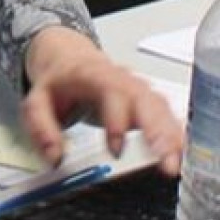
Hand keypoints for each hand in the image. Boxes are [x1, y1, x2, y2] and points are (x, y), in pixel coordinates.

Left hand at [20, 26, 183, 175]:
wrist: (67, 56)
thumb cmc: (58, 79)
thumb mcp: (36, 99)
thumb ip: (41, 127)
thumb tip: (54, 156)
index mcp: (94, 74)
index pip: (112, 91)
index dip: (117, 119)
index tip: (117, 148)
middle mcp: (122, 79)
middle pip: (146, 100)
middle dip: (157, 131)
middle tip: (164, 160)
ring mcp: (138, 88)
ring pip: (161, 107)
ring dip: (171, 135)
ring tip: (176, 163)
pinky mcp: (147, 101)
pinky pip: (167, 114)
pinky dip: (176, 134)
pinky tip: (182, 153)